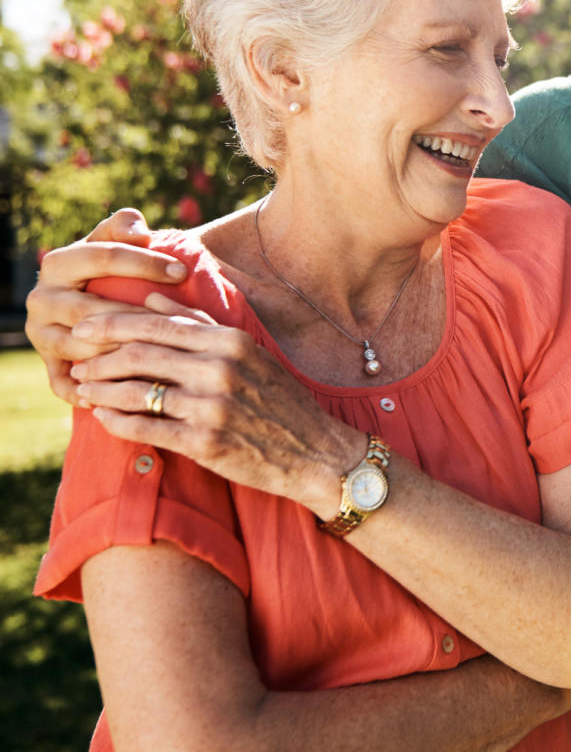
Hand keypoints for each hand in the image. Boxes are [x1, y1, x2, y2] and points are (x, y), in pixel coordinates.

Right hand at [26, 209, 186, 402]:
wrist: (85, 294)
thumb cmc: (111, 263)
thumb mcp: (113, 239)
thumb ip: (123, 225)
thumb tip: (138, 231)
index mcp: (58, 263)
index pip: (103, 258)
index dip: (145, 263)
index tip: (182, 271)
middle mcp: (41, 299)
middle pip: (90, 310)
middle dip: (136, 315)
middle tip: (174, 321)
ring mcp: (41, 335)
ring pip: (80, 348)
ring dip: (117, 353)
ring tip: (158, 356)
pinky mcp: (47, 364)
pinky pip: (64, 383)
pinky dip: (89, 391)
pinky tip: (123, 392)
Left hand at [68, 305, 359, 514]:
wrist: (315, 452)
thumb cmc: (280, 400)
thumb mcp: (249, 352)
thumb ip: (201, 324)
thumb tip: (152, 298)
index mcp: (230, 342)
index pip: (158, 324)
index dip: (112, 324)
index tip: (84, 328)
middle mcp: (220, 370)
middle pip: (141, 354)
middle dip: (99, 357)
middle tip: (75, 361)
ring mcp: (212, 407)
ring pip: (138, 391)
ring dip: (102, 390)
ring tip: (82, 390)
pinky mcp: (205, 443)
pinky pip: (148, 429)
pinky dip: (119, 423)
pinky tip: (103, 420)